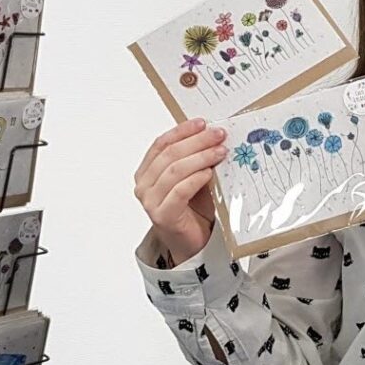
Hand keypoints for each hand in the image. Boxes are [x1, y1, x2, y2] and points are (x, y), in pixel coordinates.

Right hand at [133, 118, 226, 263]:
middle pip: (169, 155)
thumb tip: (213, 134)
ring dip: (200, 157)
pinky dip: (195, 179)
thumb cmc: (193, 208)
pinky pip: (179, 191)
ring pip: (174, 170)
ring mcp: (151, 201)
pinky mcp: (163, 216)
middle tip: (218, 135)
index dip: (181, 131)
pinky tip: (209, 172)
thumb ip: (196, 158)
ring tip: (220, 152)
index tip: (202, 122)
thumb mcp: (194, 176)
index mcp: (147, 171)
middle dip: (196, 141)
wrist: (192, 241)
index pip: (161, 144)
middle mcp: (144, 185)